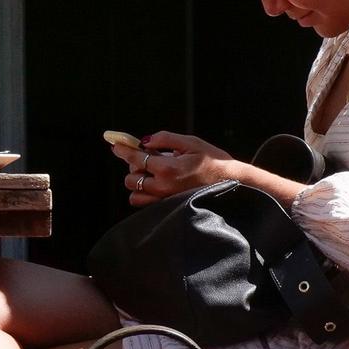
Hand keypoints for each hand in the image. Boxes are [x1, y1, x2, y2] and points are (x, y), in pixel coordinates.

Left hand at [109, 130, 237, 207]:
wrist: (231, 184)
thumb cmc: (213, 161)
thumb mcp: (191, 142)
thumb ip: (165, 139)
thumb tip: (145, 140)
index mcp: (168, 168)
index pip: (136, 158)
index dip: (123, 150)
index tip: (116, 146)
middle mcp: (163, 187)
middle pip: (131, 177)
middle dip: (134, 166)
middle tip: (145, 158)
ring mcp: (164, 200)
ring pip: (134, 194)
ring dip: (137, 182)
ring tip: (150, 174)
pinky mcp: (168, 208)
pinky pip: (144, 204)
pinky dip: (143, 194)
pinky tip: (154, 184)